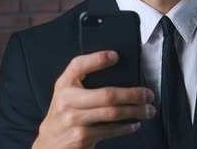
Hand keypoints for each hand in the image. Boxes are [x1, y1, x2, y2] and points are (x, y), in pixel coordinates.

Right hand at [31, 50, 155, 148]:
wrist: (48, 144)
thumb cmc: (64, 114)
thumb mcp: (66, 94)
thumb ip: (82, 82)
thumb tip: (118, 73)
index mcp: (64, 85)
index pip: (78, 65)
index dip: (97, 59)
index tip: (115, 56)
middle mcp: (67, 100)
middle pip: (106, 95)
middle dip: (133, 94)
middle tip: (148, 94)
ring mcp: (74, 120)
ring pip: (112, 113)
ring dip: (135, 111)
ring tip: (148, 110)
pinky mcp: (81, 137)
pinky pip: (110, 130)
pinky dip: (126, 127)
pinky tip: (134, 124)